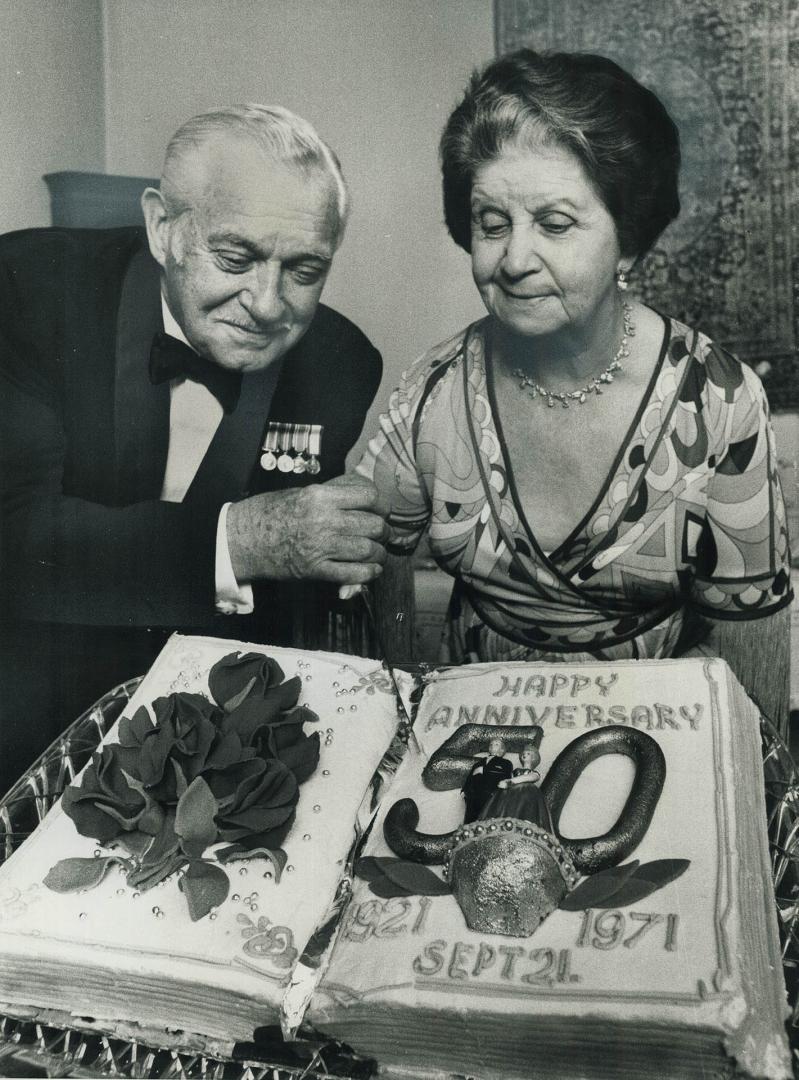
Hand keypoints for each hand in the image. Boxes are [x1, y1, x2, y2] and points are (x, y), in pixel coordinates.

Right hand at [227, 475, 388, 584]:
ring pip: (368, 550)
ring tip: (376, 553)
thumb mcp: (302, 492)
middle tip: (380, 534)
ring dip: (378, 553)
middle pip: (373, 526)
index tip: (380, 511)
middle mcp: (323, 520)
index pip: (369, 497)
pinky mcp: (315, 570)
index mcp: (320, 496)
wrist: (241, 538)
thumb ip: (333, 495)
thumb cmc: (269, 512)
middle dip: (383, 531)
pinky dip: (368, 574)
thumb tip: (362, 497)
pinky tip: (370, 570)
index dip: (380, 505)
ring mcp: (320, 547)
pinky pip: (354, 574)